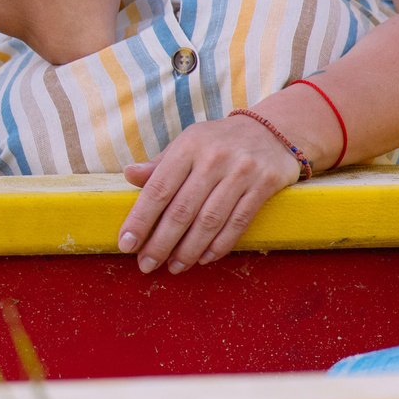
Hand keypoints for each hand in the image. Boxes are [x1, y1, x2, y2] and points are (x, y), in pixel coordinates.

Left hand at [117, 116, 300, 273]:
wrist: (272, 131)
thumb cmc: (218, 141)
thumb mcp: (187, 143)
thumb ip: (160, 164)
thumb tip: (129, 175)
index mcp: (187, 146)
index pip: (158, 188)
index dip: (140, 219)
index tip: (126, 244)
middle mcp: (213, 159)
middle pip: (182, 210)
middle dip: (161, 242)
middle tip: (146, 265)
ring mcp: (240, 173)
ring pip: (209, 221)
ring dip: (189, 250)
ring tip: (174, 267)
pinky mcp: (264, 186)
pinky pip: (238, 223)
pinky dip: (219, 245)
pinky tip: (203, 258)